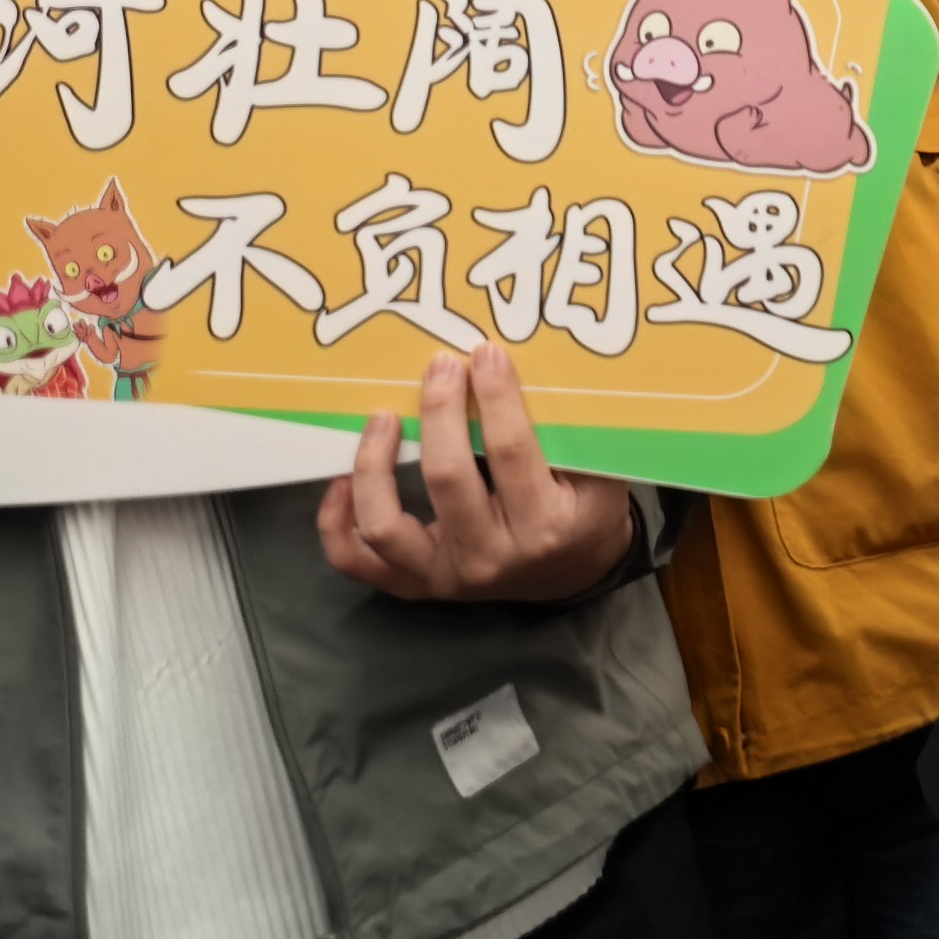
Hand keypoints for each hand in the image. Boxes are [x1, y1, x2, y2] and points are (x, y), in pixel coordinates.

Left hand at [319, 342, 635, 601]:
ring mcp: (445, 576)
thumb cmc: (586, 511)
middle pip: (446, 478)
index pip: (511, 452)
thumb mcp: (600, 472)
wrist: (572, 573)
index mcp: (543, 528)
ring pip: (385, 525)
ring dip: (375, 465)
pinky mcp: (416, 584)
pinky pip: (356, 560)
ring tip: (382, 418)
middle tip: (440, 367)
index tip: (485, 353)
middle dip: (439, 411)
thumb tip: (523, 367)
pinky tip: (341, 480)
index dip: (495, 396)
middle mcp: (489, 558)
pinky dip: (337, 521)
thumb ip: (572, 430)